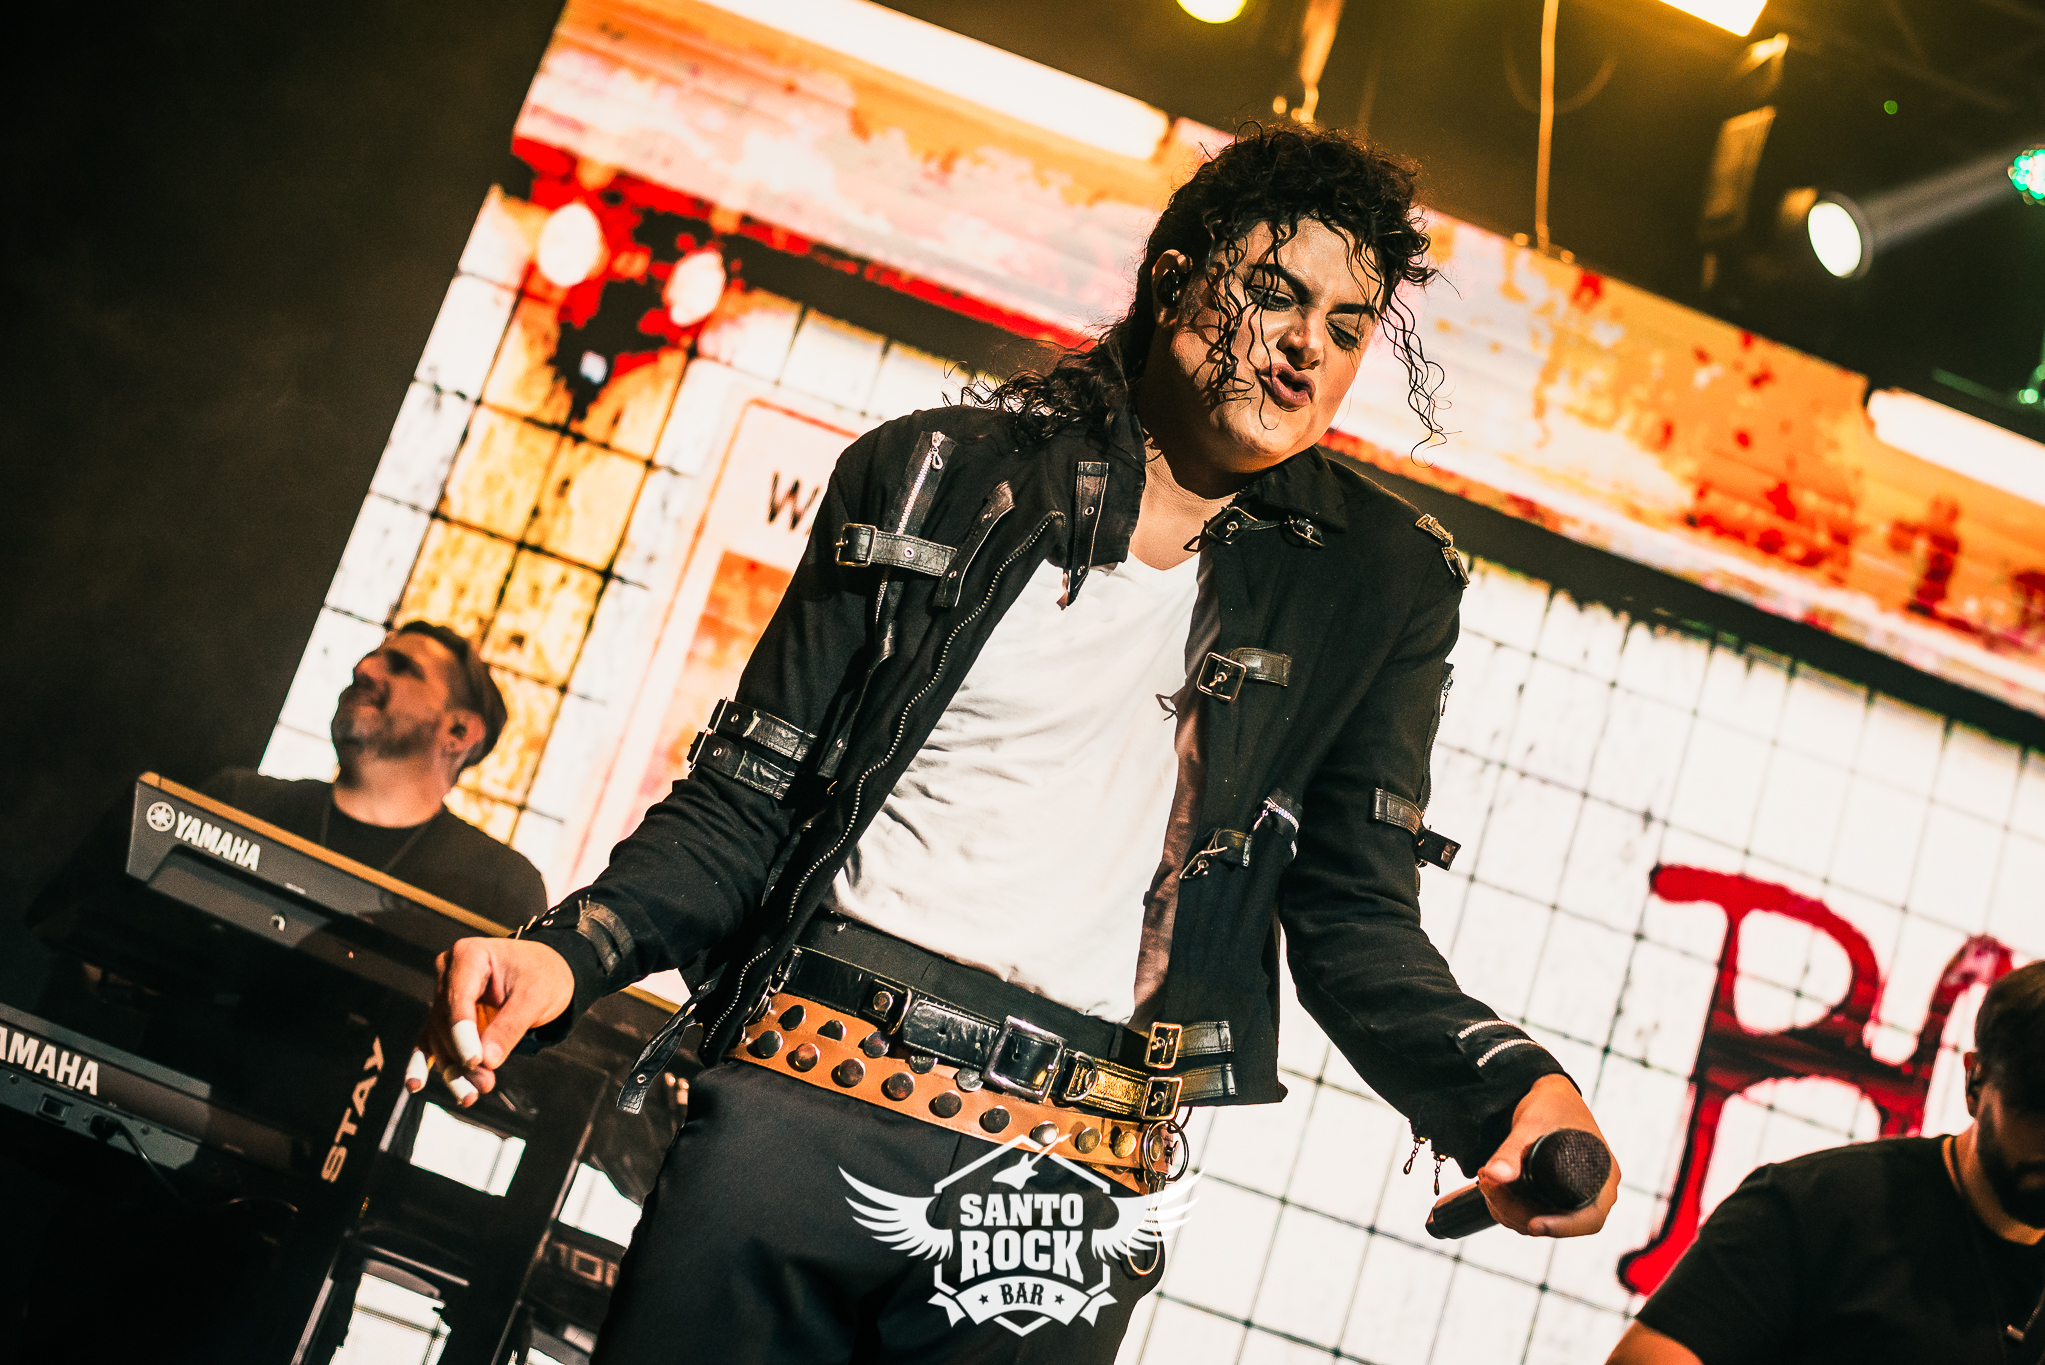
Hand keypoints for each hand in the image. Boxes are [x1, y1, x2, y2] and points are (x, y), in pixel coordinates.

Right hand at [407, 936, 573, 1106]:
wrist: (547, 972)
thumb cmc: (543, 975)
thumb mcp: (535, 997)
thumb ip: (509, 1027)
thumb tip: (486, 1062)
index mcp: (469, 955)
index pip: (458, 999)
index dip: (463, 1033)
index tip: (475, 1061)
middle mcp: (448, 972)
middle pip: (446, 1023)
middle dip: (462, 1058)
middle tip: (485, 1084)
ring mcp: (444, 994)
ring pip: (439, 1038)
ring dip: (453, 1070)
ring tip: (471, 1095)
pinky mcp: (445, 1015)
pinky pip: (431, 1041)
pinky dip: (424, 1063)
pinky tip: (414, 1084)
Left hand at [1475, 1073, 1618, 1236]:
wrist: (1546, 1093)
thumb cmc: (1550, 1105)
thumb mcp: (1531, 1125)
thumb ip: (1511, 1151)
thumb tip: (1493, 1176)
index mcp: (1603, 1177)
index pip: (1590, 1219)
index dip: (1563, 1228)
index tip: (1533, 1225)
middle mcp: (1593, 1191)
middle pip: (1557, 1222)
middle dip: (1517, 1212)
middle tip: (1488, 1186)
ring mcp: (1572, 1195)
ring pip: (1539, 1219)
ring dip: (1507, 1209)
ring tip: (1486, 1180)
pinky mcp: (1552, 1194)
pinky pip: (1532, 1211)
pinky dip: (1509, 1205)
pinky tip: (1492, 1187)